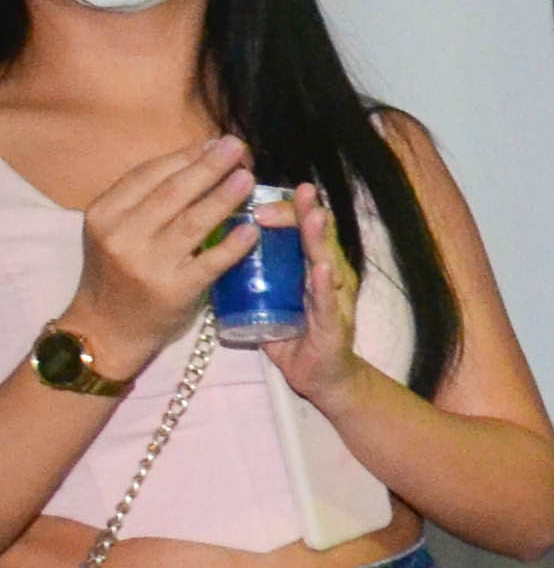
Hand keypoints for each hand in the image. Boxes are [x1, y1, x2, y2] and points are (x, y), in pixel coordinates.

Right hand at [60, 133, 257, 357]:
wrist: (106, 328)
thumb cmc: (118, 273)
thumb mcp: (116, 230)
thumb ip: (145, 201)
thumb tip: (195, 161)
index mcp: (105, 213)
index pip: (149, 174)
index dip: (186, 155)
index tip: (216, 141)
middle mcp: (122, 235)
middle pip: (173, 192)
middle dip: (209, 165)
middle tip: (239, 147)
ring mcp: (148, 263)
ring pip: (193, 221)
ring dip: (225, 196)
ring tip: (249, 177)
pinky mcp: (174, 290)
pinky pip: (211, 262)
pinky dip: (234, 244)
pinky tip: (253, 228)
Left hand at [264, 192, 366, 409]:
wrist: (319, 376)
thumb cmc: (291, 332)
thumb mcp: (267, 292)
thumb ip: (248, 268)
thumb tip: (208, 241)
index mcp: (304, 264)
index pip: (297, 226)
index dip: (282, 206)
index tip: (259, 194)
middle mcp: (324, 274)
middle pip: (316, 235)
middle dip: (303, 211)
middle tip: (295, 191)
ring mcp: (331, 299)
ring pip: (326, 261)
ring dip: (320, 238)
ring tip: (313, 215)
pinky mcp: (332, 327)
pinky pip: (326, 303)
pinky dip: (324, 286)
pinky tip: (321, 269)